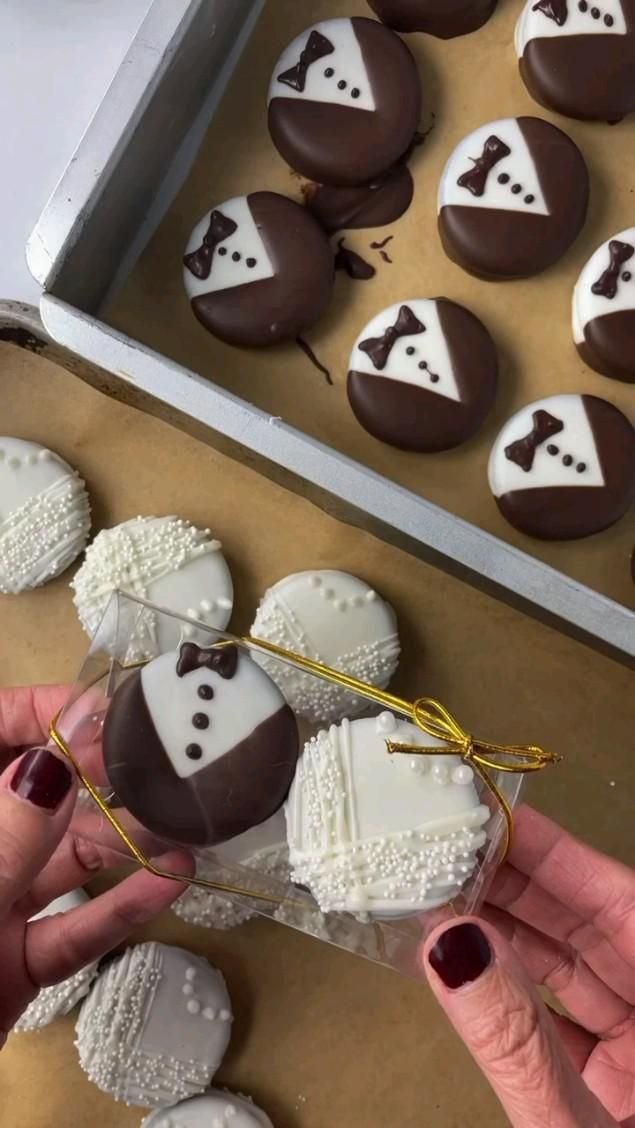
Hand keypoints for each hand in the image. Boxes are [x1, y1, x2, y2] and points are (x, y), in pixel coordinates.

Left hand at [0, 685, 193, 1043]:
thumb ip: (10, 837)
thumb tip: (59, 761)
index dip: (44, 714)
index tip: (104, 711)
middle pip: (37, 794)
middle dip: (98, 776)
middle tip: (158, 763)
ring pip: (62, 860)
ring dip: (123, 841)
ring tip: (184, 820)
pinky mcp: (15, 962)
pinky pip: (72, 925)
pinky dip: (119, 906)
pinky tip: (171, 880)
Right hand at [421, 806, 634, 1127]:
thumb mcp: (571, 1127)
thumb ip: (517, 1041)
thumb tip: (452, 947)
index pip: (624, 906)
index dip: (560, 856)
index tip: (497, 819)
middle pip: (597, 930)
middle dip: (522, 888)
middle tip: (454, 849)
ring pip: (577, 973)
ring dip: (508, 937)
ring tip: (445, 896)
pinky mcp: (617, 1089)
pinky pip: (566, 1021)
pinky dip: (514, 994)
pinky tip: (465, 966)